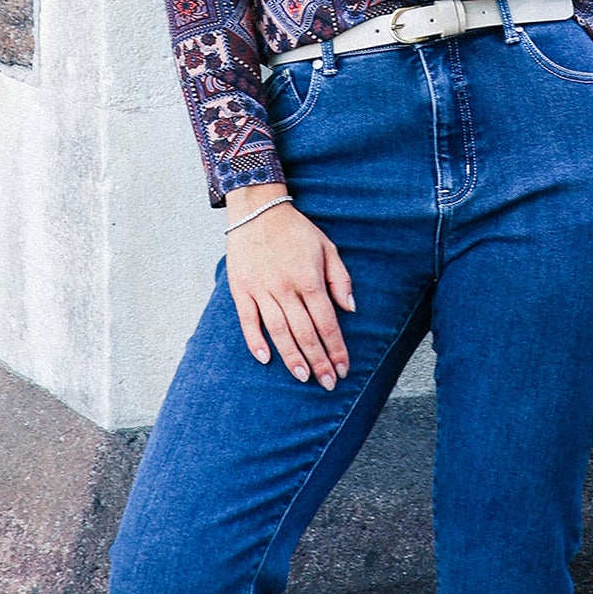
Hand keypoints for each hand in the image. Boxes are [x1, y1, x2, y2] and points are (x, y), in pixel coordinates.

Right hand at [225, 186, 355, 387]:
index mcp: (309, 279)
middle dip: (319, 361)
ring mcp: (261, 290)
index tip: (343, 369)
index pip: (327, 323)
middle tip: (328, 383)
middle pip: (305, 333)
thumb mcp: (327, 247)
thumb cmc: (296, 230)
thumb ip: (340, 279)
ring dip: (292, 357)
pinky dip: (255, 341)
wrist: (257, 210)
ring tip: (304, 377)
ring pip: (278, 332)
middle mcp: (285, 288)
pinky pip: (248, 321)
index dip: (336, 348)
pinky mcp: (241, 289)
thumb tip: (350, 309)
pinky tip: (265, 359)